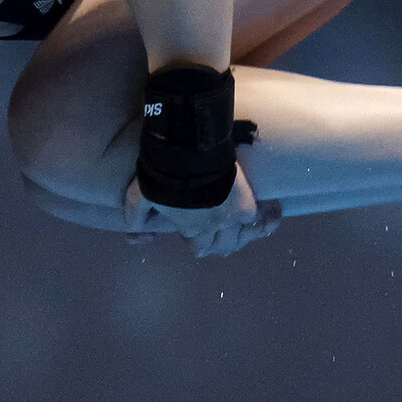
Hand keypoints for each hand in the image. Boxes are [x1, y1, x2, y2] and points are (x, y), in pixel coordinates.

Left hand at [122, 165, 281, 257]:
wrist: (188, 154)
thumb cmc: (162, 174)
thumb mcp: (139, 196)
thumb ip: (136, 217)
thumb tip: (138, 236)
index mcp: (189, 228)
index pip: (199, 248)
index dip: (197, 239)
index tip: (197, 227)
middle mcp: (211, 229)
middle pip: (222, 248)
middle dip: (220, 241)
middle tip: (222, 227)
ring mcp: (230, 220)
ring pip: (241, 239)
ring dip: (242, 234)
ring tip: (244, 224)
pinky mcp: (246, 207)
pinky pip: (261, 223)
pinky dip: (264, 221)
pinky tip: (265, 217)